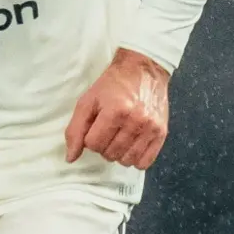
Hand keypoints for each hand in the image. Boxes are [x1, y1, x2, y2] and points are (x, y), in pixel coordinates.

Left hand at [64, 48, 170, 167]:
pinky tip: (131, 145)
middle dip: (104, 146)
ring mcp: (151, 128)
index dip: (90, 138)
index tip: (95, 127)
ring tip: (119, 137)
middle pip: (110, 154)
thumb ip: (75, 130)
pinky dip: (135, 158)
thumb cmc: (112, 85)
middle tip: (108, 130)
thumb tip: (70, 158)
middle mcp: (136, 121)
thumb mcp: (88, 101)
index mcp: (115, 111)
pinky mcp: (162, 133)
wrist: (143, 70)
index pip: (93, 144)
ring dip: (118, 153)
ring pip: (126, 161)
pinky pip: (145, 162)